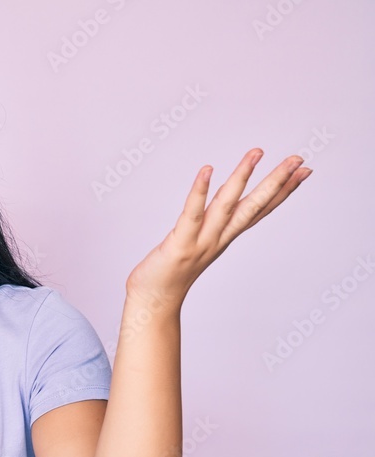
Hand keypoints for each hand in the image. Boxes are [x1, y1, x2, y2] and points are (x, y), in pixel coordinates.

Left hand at [125, 148, 311, 309]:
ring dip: (242, 177)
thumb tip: (220, 194)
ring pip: (227, 205)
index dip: (283, 192)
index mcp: (224, 238)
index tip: (304, 171)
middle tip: (299, 158)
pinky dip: (201, 191)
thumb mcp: (198, 242)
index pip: (260, 211)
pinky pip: (192, 213)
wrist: (154, 303)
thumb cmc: (170, 273)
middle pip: (254, 206)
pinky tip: (207, 169)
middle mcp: (219, 239)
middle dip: (277, 182)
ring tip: (257, 152)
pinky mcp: (180, 244)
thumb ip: (212, 221)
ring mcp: (201, 242)